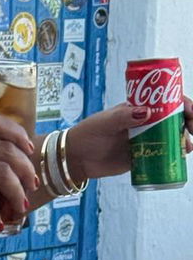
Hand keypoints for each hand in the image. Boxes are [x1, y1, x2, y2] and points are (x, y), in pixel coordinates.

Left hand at [67, 96, 192, 182]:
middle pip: (174, 119)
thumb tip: (147, 112)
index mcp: (138, 108)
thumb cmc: (88, 134)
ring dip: (183, 141)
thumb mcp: (106, 122)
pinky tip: (180, 159)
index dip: (182, 103)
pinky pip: (161, 156)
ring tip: (187, 147)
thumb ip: (124, 117)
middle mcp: (144, 122)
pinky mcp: (141, 157)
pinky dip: (173, 157)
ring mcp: (144, 140)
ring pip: (170, 138)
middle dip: (188, 122)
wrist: (77, 158)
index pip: (166, 100)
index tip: (190, 110)